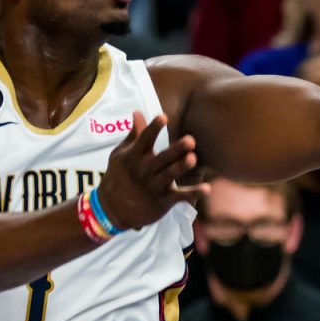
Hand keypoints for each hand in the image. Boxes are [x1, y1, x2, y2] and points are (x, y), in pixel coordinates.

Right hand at [95, 112, 208, 230]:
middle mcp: (143, 171)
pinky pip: (180, 197)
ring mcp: (153, 187)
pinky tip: (207, 188)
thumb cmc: (118, 176)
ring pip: (170, 175)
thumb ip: (134, 134)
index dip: (153, 128)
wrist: (112, 209)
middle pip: (162, 158)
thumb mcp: (121, 154)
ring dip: (182, 167)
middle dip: (176, 150)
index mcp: (133, 157)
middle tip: (191, 140)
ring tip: (193, 159)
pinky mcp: (162, 201)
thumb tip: (138, 111)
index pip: (144, 140)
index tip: (163, 117)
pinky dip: (193, 193)